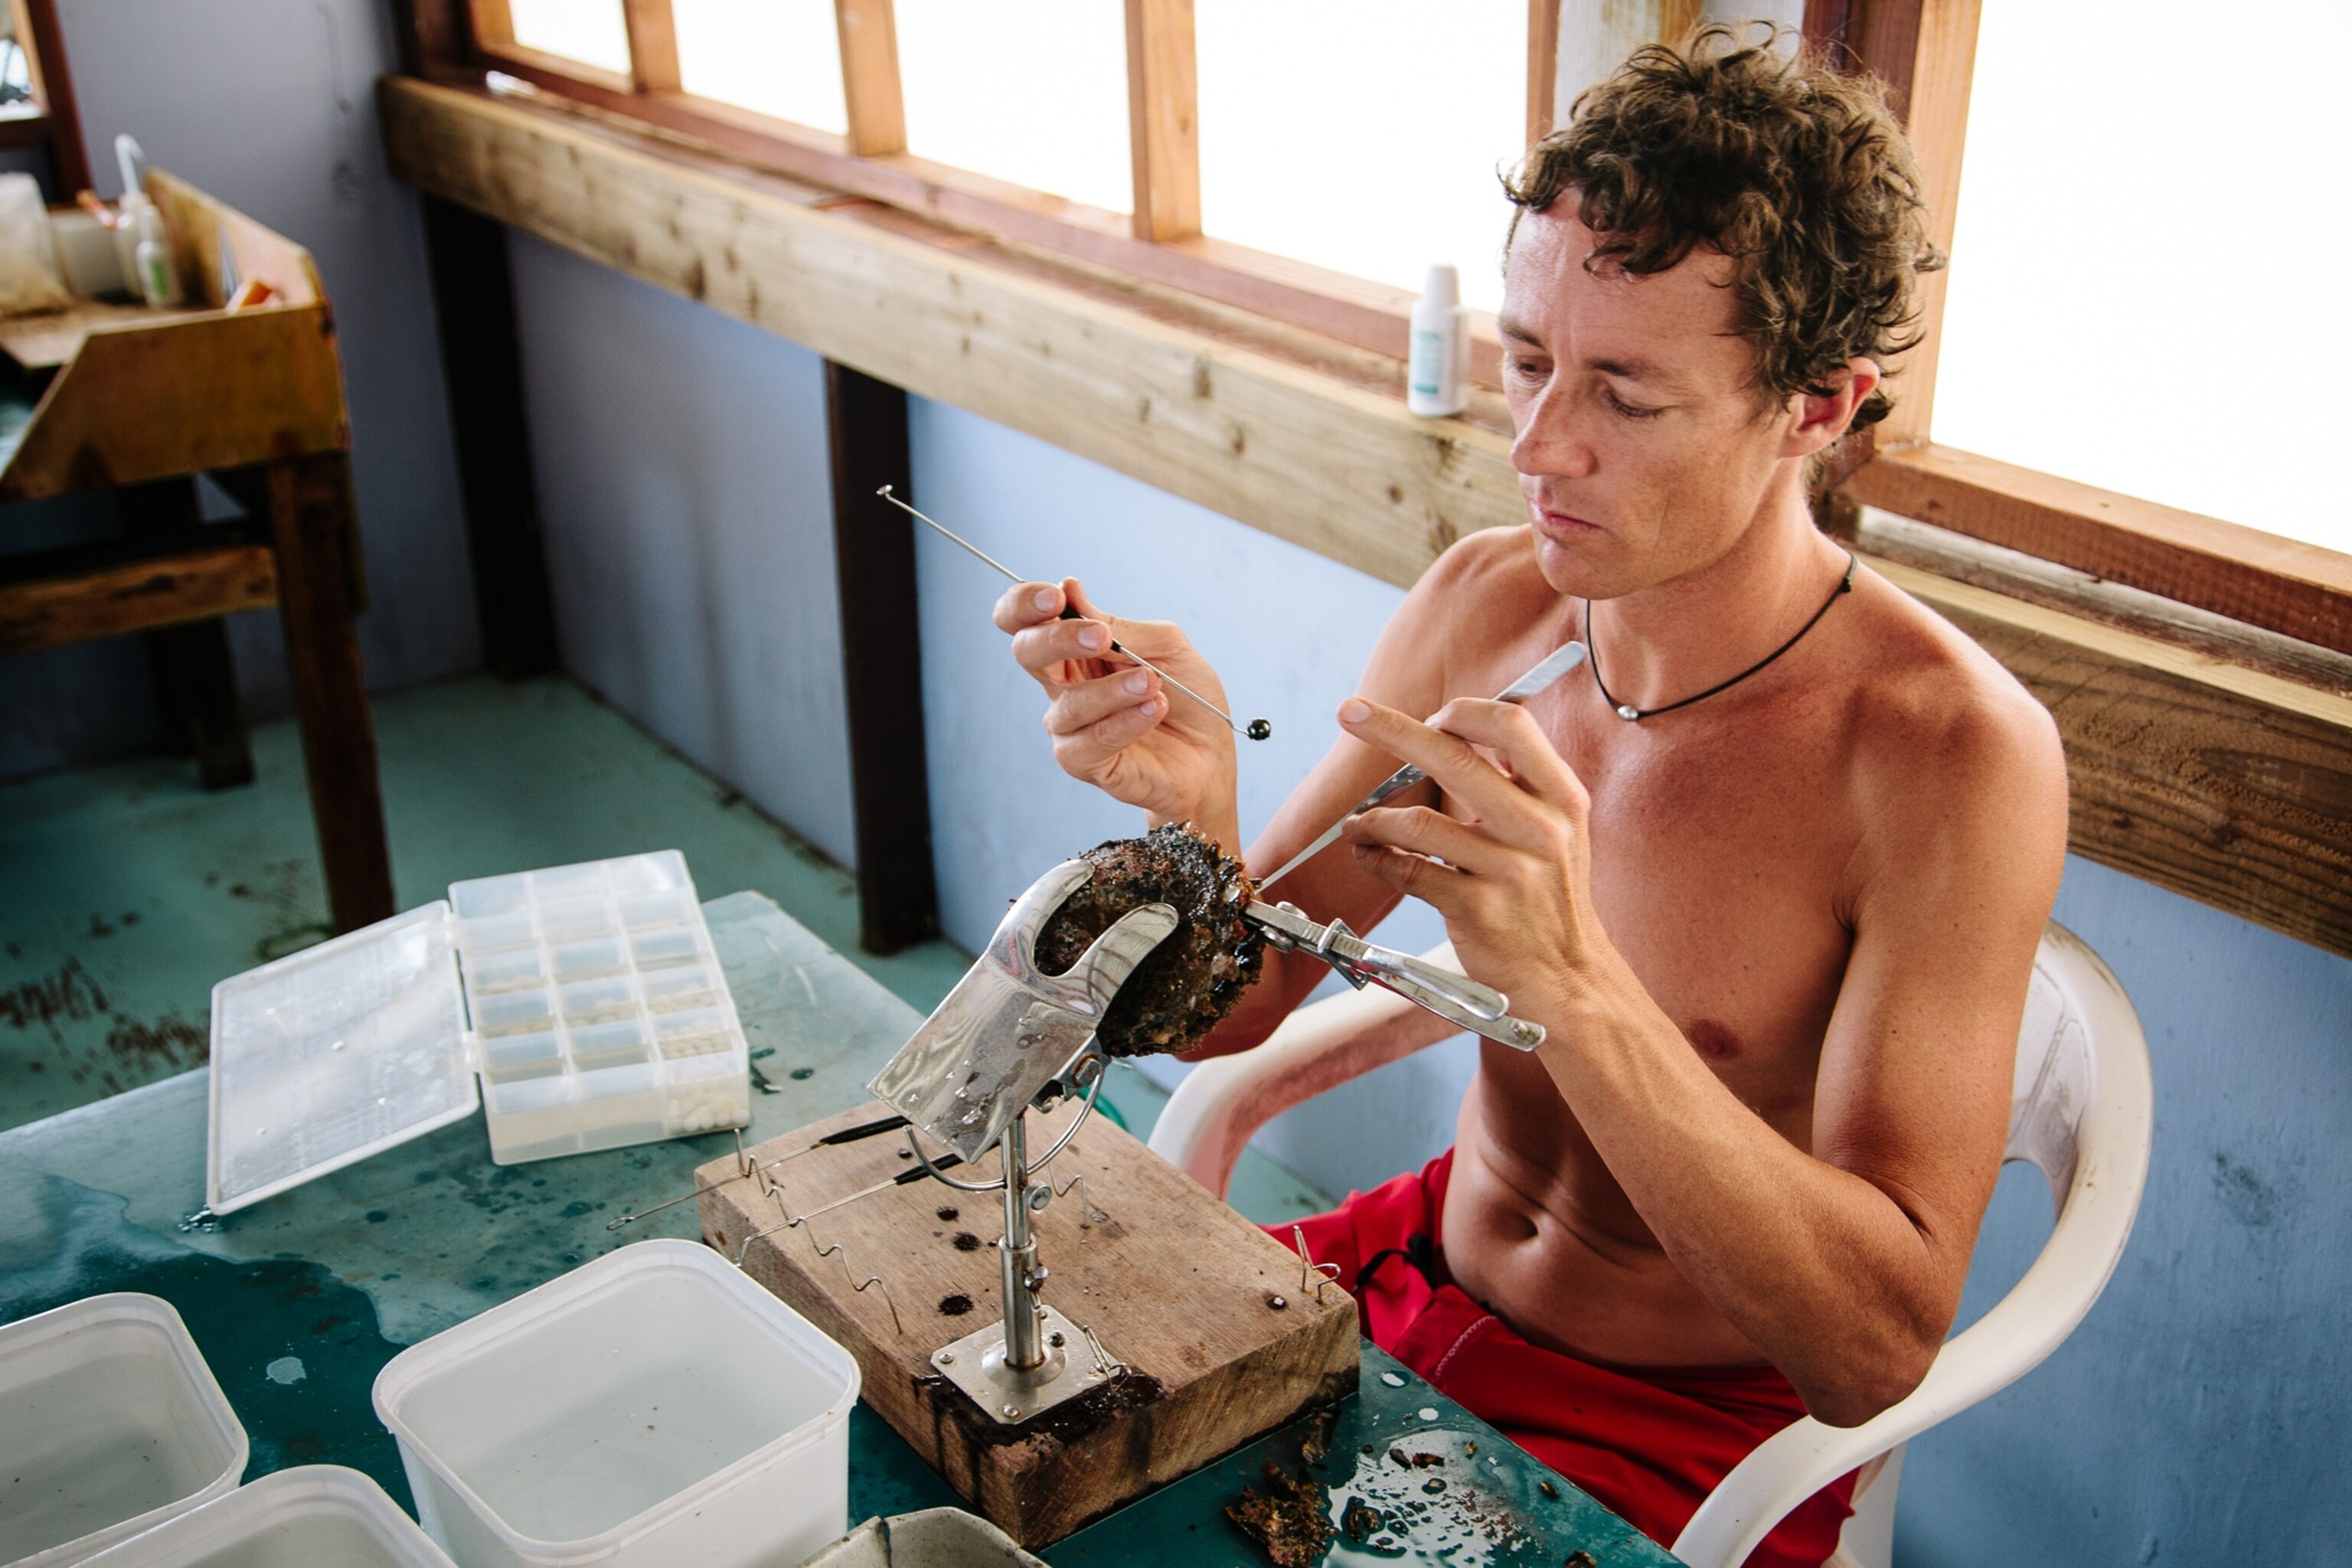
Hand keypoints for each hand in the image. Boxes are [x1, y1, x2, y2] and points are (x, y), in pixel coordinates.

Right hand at [994, 577, 1237, 839]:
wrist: (1211, 753)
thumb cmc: (1187, 698)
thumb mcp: (1165, 647)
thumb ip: (1119, 626)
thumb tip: (1070, 589)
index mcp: (1075, 649)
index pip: (1026, 620)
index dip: (1025, 603)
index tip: (1056, 596)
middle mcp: (1063, 685)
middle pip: (1026, 652)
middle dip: (1057, 638)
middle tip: (1099, 637)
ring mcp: (1069, 725)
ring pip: (1070, 702)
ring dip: (1114, 690)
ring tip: (1153, 683)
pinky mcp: (1083, 762)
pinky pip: (1092, 740)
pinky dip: (1126, 721)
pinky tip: (1154, 708)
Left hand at [1334, 696, 1600, 1015]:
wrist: (1567, 976)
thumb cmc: (1550, 898)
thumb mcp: (1558, 831)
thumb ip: (1519, 784)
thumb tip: (1457, 731)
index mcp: (1561, 798)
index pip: (1511, 725)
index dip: (1462, 712)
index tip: (1429, 717)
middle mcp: (1540, 827)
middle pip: (1452, 756)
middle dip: (1390, 729)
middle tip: (1350, 713)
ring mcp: (1509, 870)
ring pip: (1417, 822)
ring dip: (1373, 819)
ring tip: (1358, 824)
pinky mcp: (1478, 909)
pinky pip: (1408, 871)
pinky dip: (1376, 859)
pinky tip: (1368, 855)